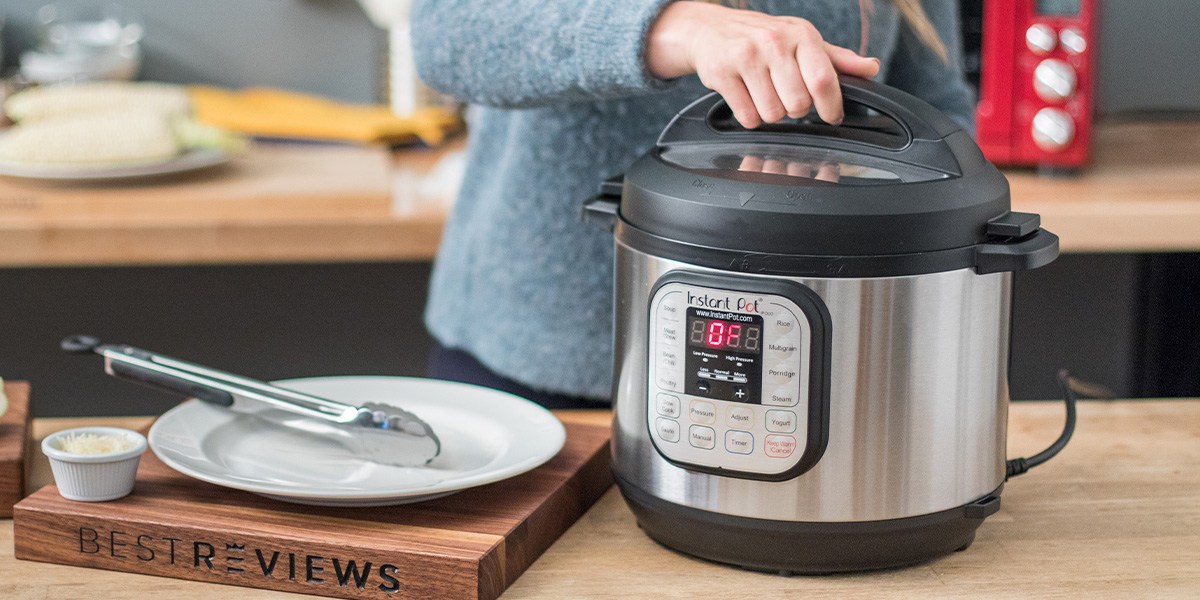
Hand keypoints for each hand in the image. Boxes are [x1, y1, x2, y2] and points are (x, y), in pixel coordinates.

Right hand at [647, 1, 880, 127]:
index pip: (824, 79)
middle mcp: (774, 42)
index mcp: (800, 34)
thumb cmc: (762, 37)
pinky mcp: (722, 74)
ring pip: (772, 113)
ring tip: (764, 95)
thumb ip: (837, 59)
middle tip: (787, 98)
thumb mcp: (801, 41)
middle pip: (798, 103)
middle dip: (795, 109)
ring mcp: (746, 57)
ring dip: (771, 113)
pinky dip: (750, 116)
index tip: (832, 116)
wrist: (710, 29)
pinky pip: (747, 116)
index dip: (831, 106)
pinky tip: (747, 98)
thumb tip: (871, 68)